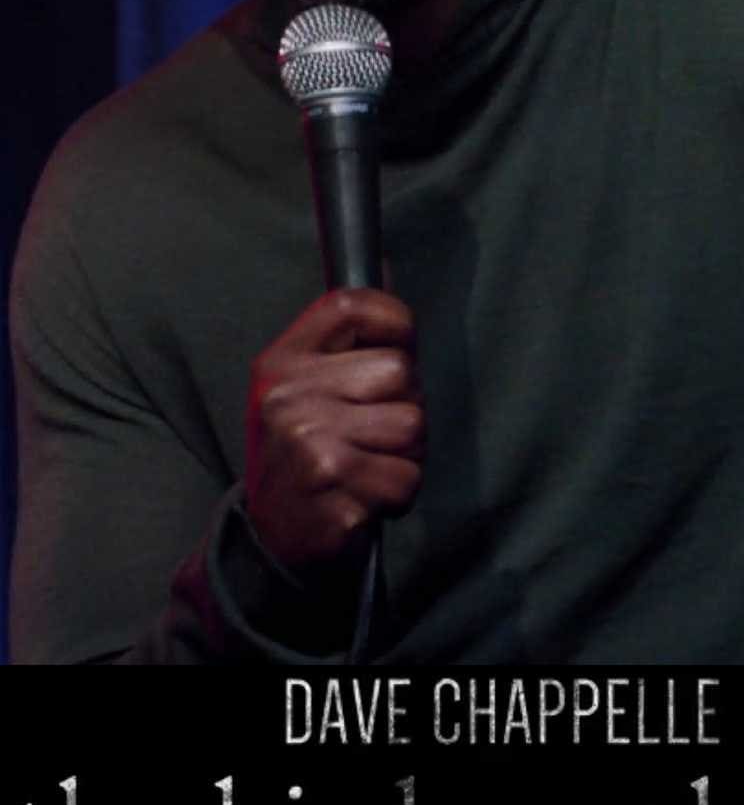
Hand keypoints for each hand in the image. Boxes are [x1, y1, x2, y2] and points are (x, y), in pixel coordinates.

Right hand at [245, 288, 423, 574]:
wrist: (271, 539)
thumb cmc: (305, 455)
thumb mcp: (307, 388)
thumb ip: (348, 337)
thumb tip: (388, 264)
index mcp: (281, 362)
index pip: (350, 305)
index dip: (394, 320)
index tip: (399, 345)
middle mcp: (288, 396)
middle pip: (399, 371)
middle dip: (405, 406)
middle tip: (374, 434)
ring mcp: (308, 443)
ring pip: (412, 425)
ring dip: (406, 455)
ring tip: (369, 466)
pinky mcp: (332, 490)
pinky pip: (405, 478)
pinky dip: (397, 494)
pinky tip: (364, 497)